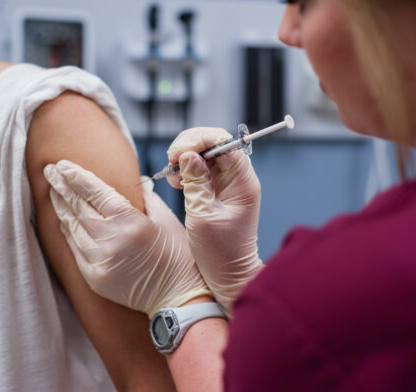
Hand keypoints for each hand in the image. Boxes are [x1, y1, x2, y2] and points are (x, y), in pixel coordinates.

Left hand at [44, 160, 210, 317]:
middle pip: (78, 207)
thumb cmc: (178, 256)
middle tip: (50, 170)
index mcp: (130, 222)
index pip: (95, 192)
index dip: (76, 177)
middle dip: (62, 186)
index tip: (62, 164)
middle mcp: (110, 240)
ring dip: (61, 207)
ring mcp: (99, 260)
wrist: (177, 297)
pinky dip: (68, 230)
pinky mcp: (94, 277)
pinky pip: (74, 248)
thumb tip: (136, 181)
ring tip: (53, 190)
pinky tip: (63, 219)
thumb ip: (147, 198)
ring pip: (71, 227)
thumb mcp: (167, 220)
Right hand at [167, 128, 264, 315]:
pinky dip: (186, 171)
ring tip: (173, 175)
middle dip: (189, 146)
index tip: (178, 153)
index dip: (199, 141)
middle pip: (215, 143)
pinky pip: (201, 170)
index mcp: (243, 182)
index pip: (225, 143)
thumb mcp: (203, 215)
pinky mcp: (217, 191)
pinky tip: (177, 182)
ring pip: (205, 154)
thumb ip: (196, 182)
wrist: (229, 275)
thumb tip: (188, 155)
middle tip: (172, 161)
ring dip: (185, 158)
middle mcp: (238, 178)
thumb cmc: (221, 252)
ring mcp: (227, 184)